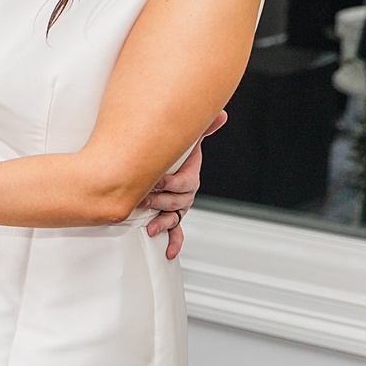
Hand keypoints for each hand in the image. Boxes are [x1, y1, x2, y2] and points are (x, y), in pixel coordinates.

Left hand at [141, 110, 224, 258]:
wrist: (161, 165)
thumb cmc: (173, 154)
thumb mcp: (185, 141)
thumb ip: (201, 128)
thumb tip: (221, 113)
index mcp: (190, 176)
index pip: (185, 183)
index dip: (172, 183)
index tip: (158, 180)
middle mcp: (185, 194)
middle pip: (177, 202)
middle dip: (161, 202)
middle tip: (144, 200)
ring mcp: (177, 207)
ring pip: (174, 217)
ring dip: (163, 222)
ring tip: (150, 224)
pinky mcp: (169, 217)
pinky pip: (176, 232)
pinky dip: (174, 243)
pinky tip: (169, 252)